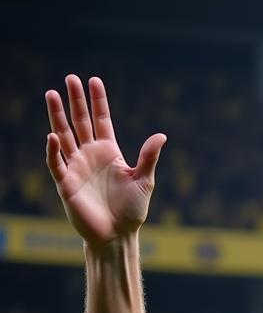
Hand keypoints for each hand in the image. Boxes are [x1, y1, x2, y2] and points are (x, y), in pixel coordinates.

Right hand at [44, 75, 165, 248]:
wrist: (117, 235)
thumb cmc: (132, 211)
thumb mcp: (144, 181)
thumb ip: (149, 157)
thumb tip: (161, 135)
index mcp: (109, 152)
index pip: (102, 120)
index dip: (98, 101)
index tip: (94, 80)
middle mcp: (90, 155)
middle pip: (80, 122)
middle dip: (75, 101)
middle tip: (70, 78)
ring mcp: (77, 167)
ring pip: (64, 135)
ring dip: (57, 116)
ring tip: (51, 94)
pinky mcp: (66, 182)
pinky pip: (56, 162)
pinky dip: (54, 150)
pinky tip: (53, 136)